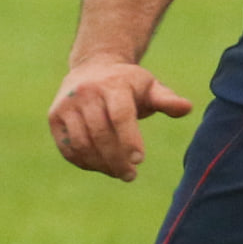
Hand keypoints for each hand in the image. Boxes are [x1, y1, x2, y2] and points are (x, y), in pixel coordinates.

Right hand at [47, 56, 193, 181]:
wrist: (93, 68)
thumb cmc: (128, 84)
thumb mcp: (150, 87)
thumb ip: (167, 100)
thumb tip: (187, 108)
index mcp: (113, 84)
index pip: (120, 115)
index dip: (129, 139)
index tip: (139, 161)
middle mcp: (86, 92)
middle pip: (101, 133)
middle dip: (116, 159)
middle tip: (130, 175)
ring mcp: (67, 104)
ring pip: (82, 143)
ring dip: (100, 164)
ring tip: (118, 173)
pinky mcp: (54, 117)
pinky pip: (67, 147)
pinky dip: (83, 162)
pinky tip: (100, 167)